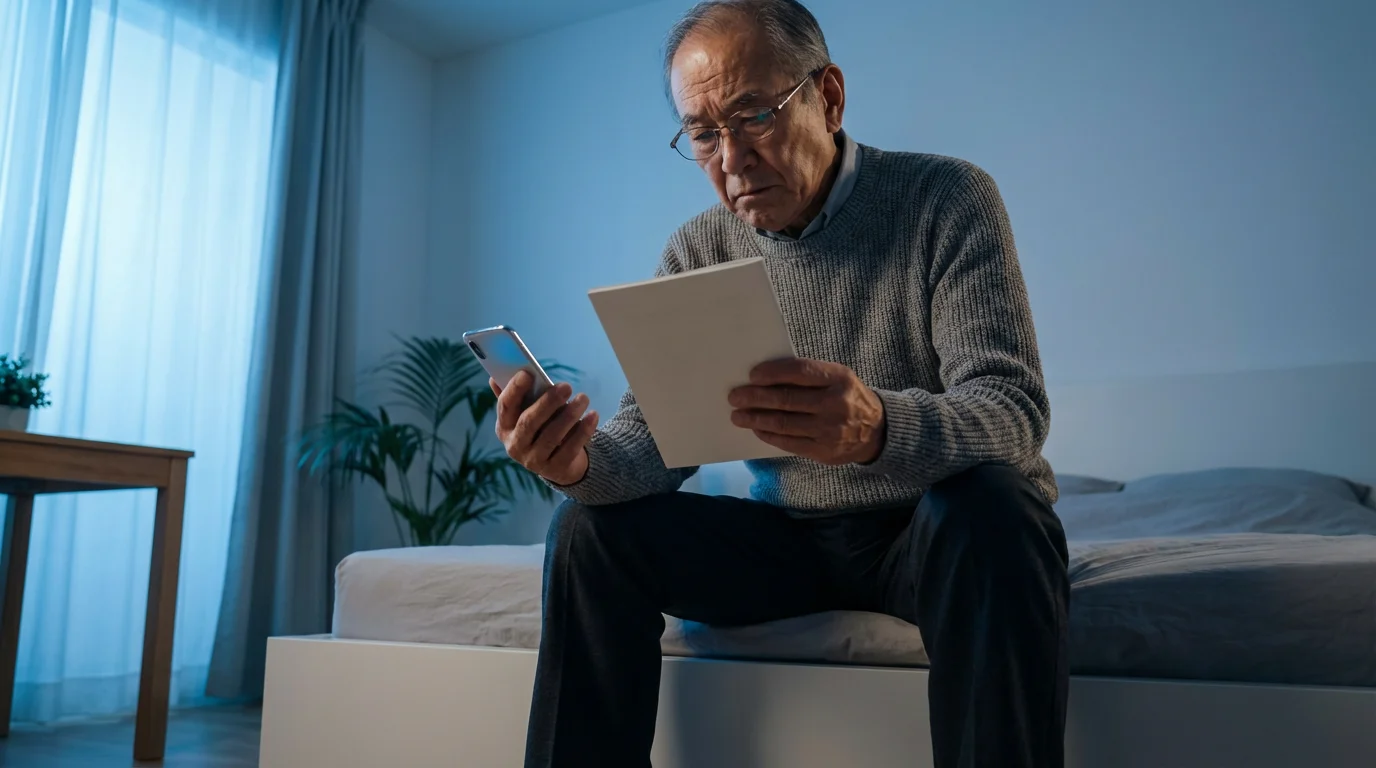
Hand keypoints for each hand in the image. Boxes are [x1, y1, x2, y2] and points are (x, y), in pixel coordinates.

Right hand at [492, 371, 598, 485]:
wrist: (559, 464)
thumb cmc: (541, 428)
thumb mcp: (526, 413)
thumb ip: (515, 396)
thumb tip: (495, 377)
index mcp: (504, 427)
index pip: (505, 407)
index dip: (514, 389)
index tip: (528, 373)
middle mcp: (515, 446)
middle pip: (529, 422)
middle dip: (548, 402)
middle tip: (566, 386)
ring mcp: (534, 461)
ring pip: (552, 435)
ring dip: (569, 414)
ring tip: (583, 398)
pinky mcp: (555, 469)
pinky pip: (571, 448)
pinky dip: (583, 430)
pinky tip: (593, 415)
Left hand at [728, 358, 885, 465]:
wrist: (876, 431)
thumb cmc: (847, 397)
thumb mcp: (838, 378)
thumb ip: (809, 376)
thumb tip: (765, 378)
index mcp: (839, 378)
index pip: (800, 372)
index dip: (773, 373)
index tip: (752, 375)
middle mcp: (836, 404)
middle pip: (787, 399)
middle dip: (756, 397)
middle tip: (735, 397)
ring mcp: (829, 430)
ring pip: (784, 423)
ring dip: (756, 418)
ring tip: (738, 415)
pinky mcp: (823, 451)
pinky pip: (789, 443)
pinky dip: (769, 434)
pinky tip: (757, 428)